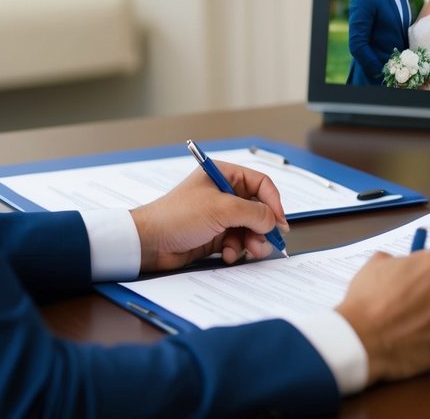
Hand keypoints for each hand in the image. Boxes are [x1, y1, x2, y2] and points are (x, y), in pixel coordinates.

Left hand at [130, 161, 287, 272]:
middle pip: (258, 209)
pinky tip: (229, 255)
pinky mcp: (215, 235)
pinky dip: (237, 250)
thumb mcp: (221, 209)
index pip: (261, 184)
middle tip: (265, 242)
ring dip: (251, 241)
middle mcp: (224, 193)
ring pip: (249, 228)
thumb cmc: (178, 216)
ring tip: (249, 251)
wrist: (149, 242)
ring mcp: (219, 215)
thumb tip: (274, 221)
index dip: (273, 202)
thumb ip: (254, 213)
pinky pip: (237, 241)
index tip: (280, 222)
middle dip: (262, 227)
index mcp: (224, 175)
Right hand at [336, 250, 429, 383]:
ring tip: (402, 325)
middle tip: (407, 303)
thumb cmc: (365, 301)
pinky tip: (406, 340)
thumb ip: (396, 261)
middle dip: (429, 294)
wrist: (358, 340)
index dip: (427, 269)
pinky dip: (426, 340)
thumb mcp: (375, 265)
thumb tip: (401, 265)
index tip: (418, 277)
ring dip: (428, 318)